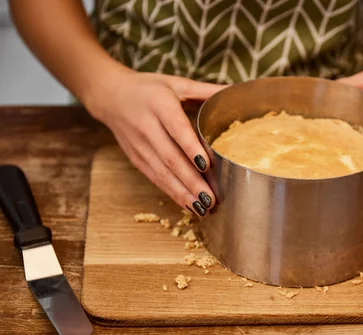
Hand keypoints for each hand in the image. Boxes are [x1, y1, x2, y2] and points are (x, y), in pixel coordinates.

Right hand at [86, 71, 226, 215]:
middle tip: (212, 198)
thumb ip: (206, 90)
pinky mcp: (136, 159)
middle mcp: (147, 127)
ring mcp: (139, 145)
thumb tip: (235, 91)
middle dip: (191, 181)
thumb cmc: (149, 88)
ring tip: (203, 208)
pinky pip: (155, 178)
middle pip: (171, 158)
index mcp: (160, 104)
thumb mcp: (177, 83)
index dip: (191, 148)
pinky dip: (172, 193)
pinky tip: (189, 205)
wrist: (110, 95)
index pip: (177, 129)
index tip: (207, 165)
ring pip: (162, 173)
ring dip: (183, 193)